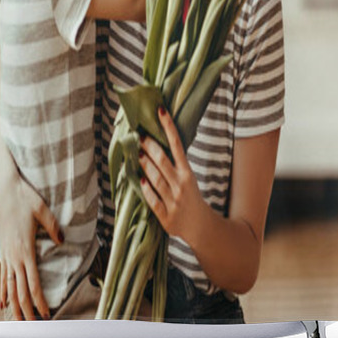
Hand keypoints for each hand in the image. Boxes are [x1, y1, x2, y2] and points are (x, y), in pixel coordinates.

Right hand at [0, 172, 62, 319]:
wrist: (6, 190)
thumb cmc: (25, 197)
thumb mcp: (43, 209)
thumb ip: (53, 227)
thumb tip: (62, 240)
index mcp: (26, 249)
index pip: (34, 282)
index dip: (39, 300)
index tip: (45, 314)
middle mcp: (15, 256)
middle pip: (20, 291)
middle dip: (28, 310)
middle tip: (35, 328)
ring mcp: (7, 255)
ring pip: (10, 287)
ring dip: (15, 306)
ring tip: (19, 323)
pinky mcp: (4, 251)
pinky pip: (3, 276)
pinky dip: (3, 291)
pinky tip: (3, 304)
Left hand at [138, 107, 206, 244]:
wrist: (201, 226)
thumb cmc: (190, 197)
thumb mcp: (188, 178)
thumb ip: (174, 164)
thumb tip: (156, 143)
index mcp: (187, 173)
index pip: (177, 145)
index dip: (168, 127)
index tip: (160, 111)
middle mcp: (181, 184)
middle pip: (162, 160)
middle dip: (149, 146)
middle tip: (139, 135)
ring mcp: (173, 200)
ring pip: (155, 178)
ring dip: (144, 164)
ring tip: (136, 154)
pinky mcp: (166, 216)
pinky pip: (152, 200)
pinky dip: (145, 189)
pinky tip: (140, 180)